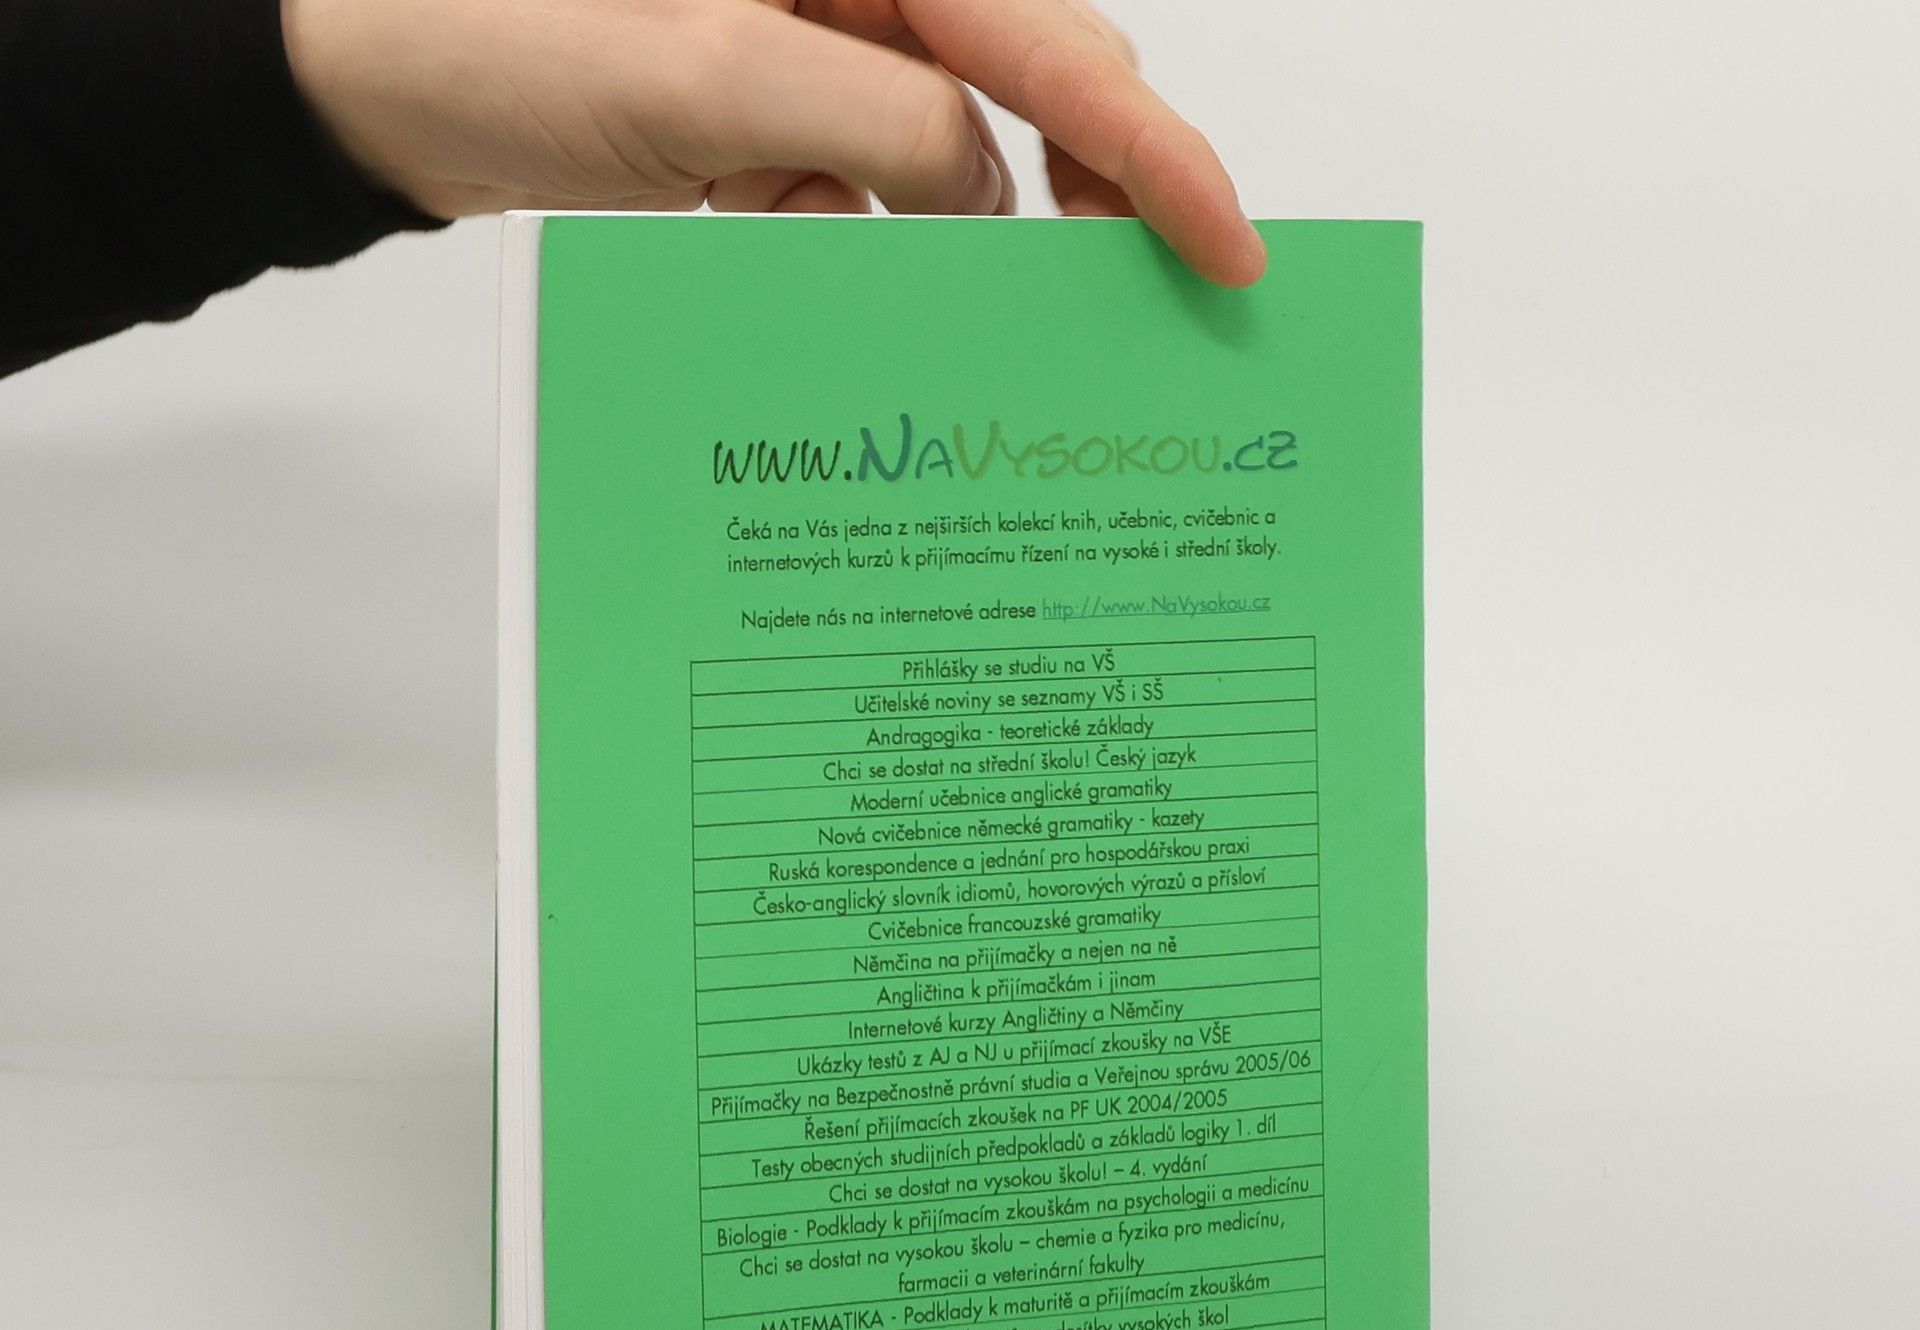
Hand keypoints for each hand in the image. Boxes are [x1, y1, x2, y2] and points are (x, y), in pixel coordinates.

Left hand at [280, 0, 1264, 284]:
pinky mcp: (772, 118)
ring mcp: (818, 57)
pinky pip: (861, 192)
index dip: (1156, 156)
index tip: (1226, 252)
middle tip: (1116, 314)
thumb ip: (880, 125)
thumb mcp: (709, 81)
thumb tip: (986, 193)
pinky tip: (796, 259)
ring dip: (940, 242)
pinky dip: (848, 244)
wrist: (370, 71)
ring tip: (934, 302)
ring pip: (947, 161)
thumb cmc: (501, 32)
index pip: (1059, 50)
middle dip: (1078, 203)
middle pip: (1031, 93)